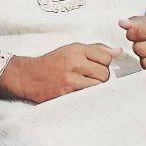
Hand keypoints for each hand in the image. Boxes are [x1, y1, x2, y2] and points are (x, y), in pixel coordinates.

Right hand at [0, 43, 121, 103]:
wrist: (28, 76)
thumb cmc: (51, 63)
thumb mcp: (71, 49)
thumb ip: (96, 49)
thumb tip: (117, 51)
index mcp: (77, 50)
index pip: (106, 56)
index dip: (105, 62)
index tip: (98, 65)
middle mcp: (74, 63)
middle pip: (105, 73)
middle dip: (101, 77)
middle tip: (91, 78)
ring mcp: (71, 79)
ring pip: (99, 85)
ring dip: (96, 87)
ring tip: (86, 85)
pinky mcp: (67, 93)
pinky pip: (88, 96)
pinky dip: (88, 96)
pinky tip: (81, 92)